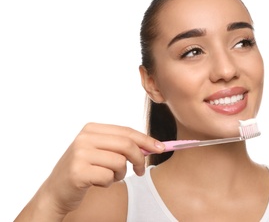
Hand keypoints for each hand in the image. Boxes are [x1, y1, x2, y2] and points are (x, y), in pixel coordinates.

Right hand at [16, 123, 164, 219]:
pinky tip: (96, 182)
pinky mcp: (78, 171)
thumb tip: (152, 145)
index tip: (161, 147)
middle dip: (140, 158)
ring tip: (109, 177)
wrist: (55, 191)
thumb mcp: (100, 151)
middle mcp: (84, 138)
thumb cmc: (84, 170)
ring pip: (120, 162)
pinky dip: (108, 183)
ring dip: (120, 174)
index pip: (127, 131)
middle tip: (141, 170)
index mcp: (92, 129)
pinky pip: (108, 177)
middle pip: (126, 144)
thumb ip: (121, 145)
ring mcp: (79, 154)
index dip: (146, 140)